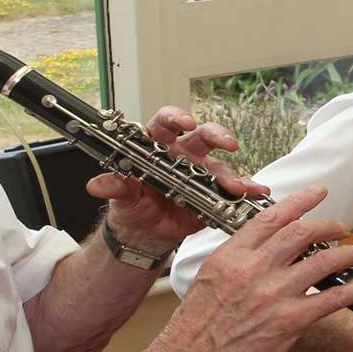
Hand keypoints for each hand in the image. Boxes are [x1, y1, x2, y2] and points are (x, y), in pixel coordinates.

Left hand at [89, 106, 268, 255]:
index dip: (176, 118)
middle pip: (203, 136)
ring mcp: (202, 173)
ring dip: (232, 173)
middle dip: (217, 136)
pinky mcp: (214, 193)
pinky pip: (233, 189)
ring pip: (221, 164)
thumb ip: (115, 187)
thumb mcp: (122, 198)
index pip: (166, 123)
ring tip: (237, 186)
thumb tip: (97, 184)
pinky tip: (255, 193)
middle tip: (226, 143)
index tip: (184, 123)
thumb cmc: (134, 206)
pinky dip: (246, 190)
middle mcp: (184, 155)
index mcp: (158, 147)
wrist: (146, 233)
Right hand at [157, 185, 352, 351]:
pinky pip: (334, 298)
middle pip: (302, 233)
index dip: (300, 202)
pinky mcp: (290, 321)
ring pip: (322, 260)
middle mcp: (254, 269)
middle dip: (327, 225)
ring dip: (346, 253)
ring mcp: (274, 294)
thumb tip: (259, 249)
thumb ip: (236, 261)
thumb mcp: (207, 280)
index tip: (316, 194)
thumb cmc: (192, 331)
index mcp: (231, 256)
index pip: (272, 218)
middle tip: (339, 226)